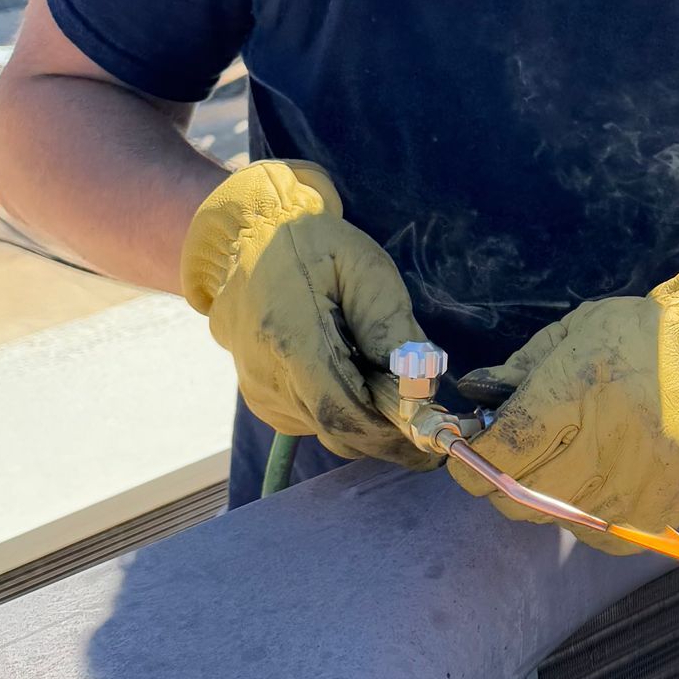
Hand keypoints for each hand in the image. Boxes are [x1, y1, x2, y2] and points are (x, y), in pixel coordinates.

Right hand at [181, 160, 439, 468]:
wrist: (247, 238)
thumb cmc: (313, 246)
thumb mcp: (363, 266)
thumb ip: (389, 323)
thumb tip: (417, 381)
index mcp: (291, 338)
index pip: (344, 413)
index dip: (390, 433)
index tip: (431, 439)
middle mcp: (267, 375)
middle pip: (338, 431)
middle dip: (389, 434)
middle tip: (430, 423)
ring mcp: (259, 389)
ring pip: (327, 431)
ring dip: (367, 422)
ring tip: (392, 388)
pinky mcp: (260, 397)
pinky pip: (311, 422)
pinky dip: (343, 414)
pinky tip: (355, 379)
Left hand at [451, 265, 678, 548]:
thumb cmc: (640, 335)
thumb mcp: (571, 336)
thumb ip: (519, 374)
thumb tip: (473, 403)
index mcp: (576, 395)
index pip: (503, 453)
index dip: (472, 461)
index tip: (466, 454)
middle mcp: (608, 443)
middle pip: (524, 495)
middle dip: (500, 484)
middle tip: (503, 467)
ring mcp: (642, 480)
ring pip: (563, 519)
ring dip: (546, 501)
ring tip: (555, 472)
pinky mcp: (670, 502)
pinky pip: (608, 535)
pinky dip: (589, 522)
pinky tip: (591, 492)